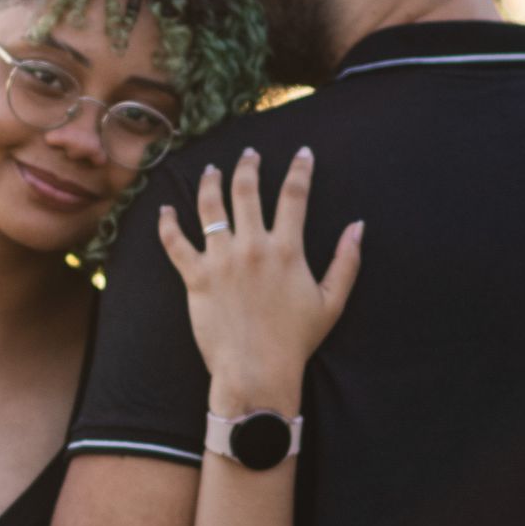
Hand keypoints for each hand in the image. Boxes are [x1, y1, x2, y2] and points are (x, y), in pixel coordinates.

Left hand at [161, 146, 363, 407]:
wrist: (257, 372)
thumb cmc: (296, 341)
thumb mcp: (332, 302)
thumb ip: (346, 261)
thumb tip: (358, 226)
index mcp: (287, 250)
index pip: (294, 195)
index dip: (300, 169)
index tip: (302, 154)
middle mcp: (253, 247)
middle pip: (247, 191)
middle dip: (248, 166)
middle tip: (249, 154)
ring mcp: (221, 260)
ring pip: (210, 208)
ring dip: (210, 183)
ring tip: (210, 170)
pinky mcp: (196, 278)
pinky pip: (175, 243)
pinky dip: (168, 224)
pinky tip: (165, 211)